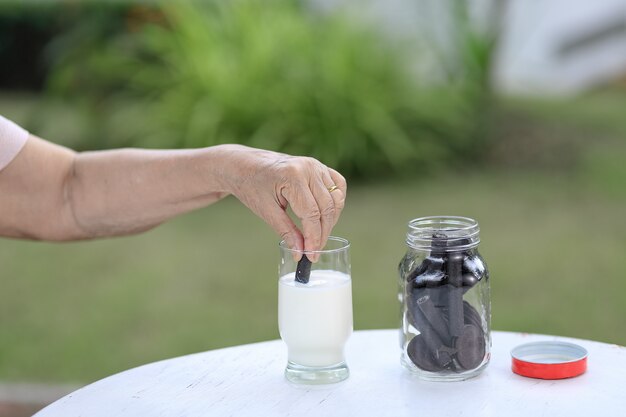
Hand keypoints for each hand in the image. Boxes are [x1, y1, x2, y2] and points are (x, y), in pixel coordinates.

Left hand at [216, 145, 346, 254]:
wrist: (247, 165)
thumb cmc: (251, 186)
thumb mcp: (265, 210)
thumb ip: (285, 231)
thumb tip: (300, 252)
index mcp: (293, 176)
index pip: (311, 213)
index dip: (314, 237)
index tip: (311, 255)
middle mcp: (309, 168)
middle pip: (327, 208)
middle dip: (323, 233)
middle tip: (314, 251)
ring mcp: (317, 165)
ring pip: (336, 199)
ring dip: (331, 220)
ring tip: (319, 236)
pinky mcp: (320, 167)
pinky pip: (338, 186)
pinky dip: (337, 202)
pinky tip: (328, 216)